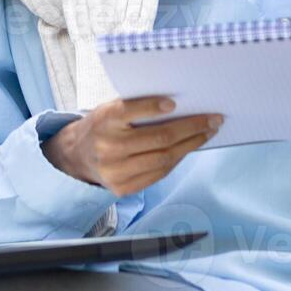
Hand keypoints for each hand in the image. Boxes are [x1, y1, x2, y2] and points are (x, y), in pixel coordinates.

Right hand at [40, 96, 222, 195]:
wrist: (77, 155)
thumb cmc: (102, 125)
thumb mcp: (110, 109)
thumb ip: (136, 107)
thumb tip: (179, 106)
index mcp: (104, 120)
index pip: (129, 111)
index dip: (152, 107)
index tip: (174, 102)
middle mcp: (109, 147)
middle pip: (158, 138)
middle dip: (191, 128)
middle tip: (213, 119)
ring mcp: (116, 171)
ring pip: (164, 158)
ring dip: (191, 145)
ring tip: (208, 133)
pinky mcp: (123, 188)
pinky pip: (159, 173)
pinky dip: (177, 159)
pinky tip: (189, 148)